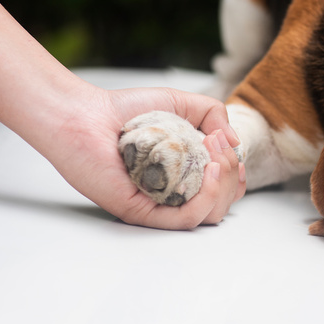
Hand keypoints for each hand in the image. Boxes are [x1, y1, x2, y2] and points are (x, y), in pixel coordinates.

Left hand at [52, 86, 245, 228]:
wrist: (87, 115)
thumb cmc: (126, 110)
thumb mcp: (182, 103)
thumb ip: (214, 114)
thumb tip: (236, 142)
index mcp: (184, 175)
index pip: (224, 190)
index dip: (235, 172)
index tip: (225, 143)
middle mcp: (173, 194)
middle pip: (223, 205)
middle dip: (230, 173)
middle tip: (215, 143)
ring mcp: (159, 205)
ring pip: (210, 215)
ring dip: (223, 184)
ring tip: (212, 154)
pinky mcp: (142, 212)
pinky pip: (185, 219)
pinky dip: (207, 198)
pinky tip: (209, 171)